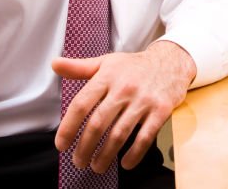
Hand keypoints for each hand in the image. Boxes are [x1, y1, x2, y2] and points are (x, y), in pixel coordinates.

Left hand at [53, 41, 195, 173]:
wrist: (172, 61)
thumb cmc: (134, 66)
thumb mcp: (107, 62)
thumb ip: (79, 68)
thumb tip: (55, 64)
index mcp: (107, 77)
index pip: (81, 104)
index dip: (68, 127)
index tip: (62, 145)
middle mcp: (124, 88)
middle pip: (98, 124)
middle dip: (84, 148)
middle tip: (78, 161)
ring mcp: (144, 100)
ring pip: (119, 134)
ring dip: (105, 155)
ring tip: (97, 166)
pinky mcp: (161, 110)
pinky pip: (145, 137)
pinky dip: (134, 154)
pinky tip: (125, 163)